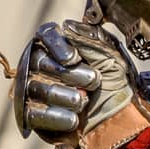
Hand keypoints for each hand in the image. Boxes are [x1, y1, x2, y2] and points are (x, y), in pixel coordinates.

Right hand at [13, 19, 135, 146]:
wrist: (117, 122)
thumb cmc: (113, 86)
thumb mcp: (111, 58)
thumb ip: (90, 40)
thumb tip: (67, 26)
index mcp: (60, 46)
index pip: (48, 35)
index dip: (58, 46)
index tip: (73, 58)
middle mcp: (41, 65)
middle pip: (42, 62)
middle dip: (70, 73)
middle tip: (94, 81)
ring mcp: (34, 91)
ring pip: (39, 88)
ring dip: (64, 95)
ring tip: (83, 101)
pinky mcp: (32, 116)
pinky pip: (35, 114)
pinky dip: (55, 116)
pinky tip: (73, 119)